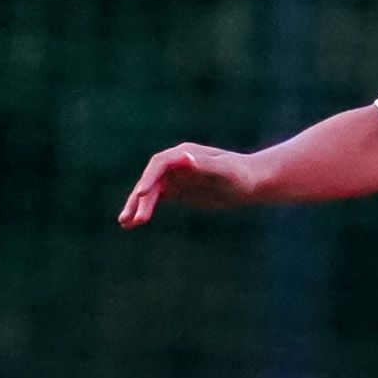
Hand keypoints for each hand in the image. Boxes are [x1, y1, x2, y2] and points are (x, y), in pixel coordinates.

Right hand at [119, 144, 263, 226]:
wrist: (252, 181)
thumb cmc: (241, 174)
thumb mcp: (225, 171)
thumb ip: (205, 165)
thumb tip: (183, 157)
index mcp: (184, 154)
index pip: (159, 164)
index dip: (149, 178)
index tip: (143, 194)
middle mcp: (175, 164)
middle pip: (151, 180)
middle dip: (139, 198)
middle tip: (129, 218)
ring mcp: (175, 178)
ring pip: (150, 192)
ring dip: (137, 206)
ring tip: (125, 224)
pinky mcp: (178, 191)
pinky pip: (156, 200)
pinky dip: (145, 210)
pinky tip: (134, 224)